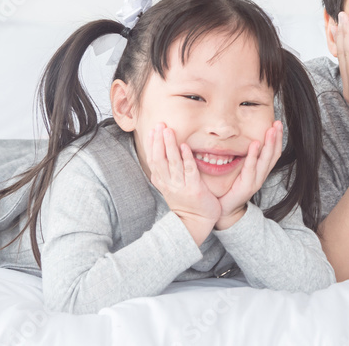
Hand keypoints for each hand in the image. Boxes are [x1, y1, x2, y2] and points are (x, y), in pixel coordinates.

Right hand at [146, 123, 220, 244]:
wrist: (196, 223)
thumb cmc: (186, 202)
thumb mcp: (171, 186)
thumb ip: (166, 171)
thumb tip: (162, 153)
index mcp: (162, 181)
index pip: (153, 159)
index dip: (152, 144)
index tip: (152, 130)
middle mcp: (168, 183)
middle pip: (159, 159)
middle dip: (159, 141)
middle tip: (160, 125)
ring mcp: (180, 186)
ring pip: (172, 162)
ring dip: (170, 145)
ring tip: (169, 130)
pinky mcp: (194, 188)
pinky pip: (189, 170)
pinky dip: (186, 157)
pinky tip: (184, 146)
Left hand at [215, 120, 282, 229]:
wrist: (225, 210)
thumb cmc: (230, 188)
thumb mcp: (239, 169)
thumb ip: (242, 156)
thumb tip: (240, 137)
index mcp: (261, 170)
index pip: (273, 152)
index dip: (277, 139)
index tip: (277, 124)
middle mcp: (261, 175)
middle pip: (274, 154)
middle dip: (277, 138)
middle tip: (278, 123)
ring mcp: (256, 181)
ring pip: (266, 160)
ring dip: (269, 143)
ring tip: (271, 130)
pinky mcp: (247, 186)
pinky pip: (251, 168)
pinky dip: (253, 155)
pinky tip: (255, 144)